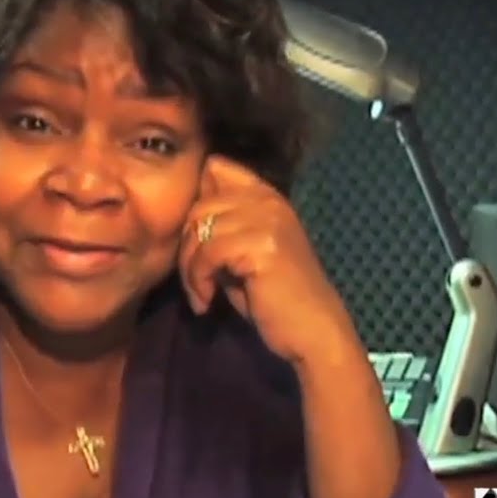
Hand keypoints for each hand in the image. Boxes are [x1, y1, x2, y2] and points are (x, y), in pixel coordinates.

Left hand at [177, 155, 355, 365]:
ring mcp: (267, 219)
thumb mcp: (242, 254)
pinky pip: (208, 253)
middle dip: (186, 246)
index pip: (216, 166)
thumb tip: (185, 212)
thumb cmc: (273, 298)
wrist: (311, 331)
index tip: (196, 241)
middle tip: (194, 281)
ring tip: (201, 294)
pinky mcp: (262, 245)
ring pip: (199, 229)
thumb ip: (220, 228)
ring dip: (190, 269)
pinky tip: (206, 302)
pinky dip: (199, 281)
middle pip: (198, 204)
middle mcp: (268, 200)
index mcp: (266, 195)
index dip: (196, 198)